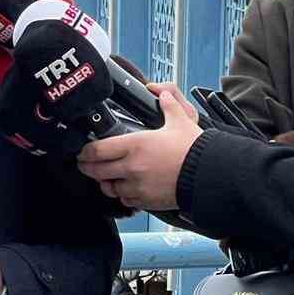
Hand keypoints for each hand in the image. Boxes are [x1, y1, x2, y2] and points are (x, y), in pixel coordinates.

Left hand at [76, 86, 202, 211]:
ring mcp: (137, 186)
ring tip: (105, 176)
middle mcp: (131, 167)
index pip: (97, 150)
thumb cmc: (194, 150)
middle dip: (87, 167)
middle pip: (96, 171)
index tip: (83, 151)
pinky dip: (122, 195)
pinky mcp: (146, 201)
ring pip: (108, 188)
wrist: (209, 175)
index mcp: (135, 145)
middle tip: (84, 164)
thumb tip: (164, 93)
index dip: (85, 151)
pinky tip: (126, 189)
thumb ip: (169, 104)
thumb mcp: (180, 121)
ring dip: (104, 182)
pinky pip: (125, 200)